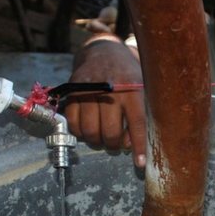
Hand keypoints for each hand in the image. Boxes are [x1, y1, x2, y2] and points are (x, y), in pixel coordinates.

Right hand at [64, 38, 146, 167]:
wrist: (104, 52)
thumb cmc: (127, 75)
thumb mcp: (141, 89)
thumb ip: (139, 116)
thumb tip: (128, 145)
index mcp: (132, 88)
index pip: (137, 122)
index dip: (139, 145)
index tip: (140, 163)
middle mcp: (110, 88)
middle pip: (110, 130)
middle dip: (113, 144)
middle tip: (115, 143)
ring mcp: (89, 89)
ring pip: (90, 130)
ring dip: (96, 140)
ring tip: (101, 136)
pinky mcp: (73, 90)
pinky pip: (73, 122)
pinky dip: (80, 132)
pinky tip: (87, 128)